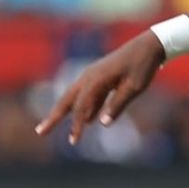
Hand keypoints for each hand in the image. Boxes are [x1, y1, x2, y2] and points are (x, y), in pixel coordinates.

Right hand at [35, 34, 165, 143]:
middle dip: (53, 117)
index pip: (81, 107)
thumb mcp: (134, 87)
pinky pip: (85, 94)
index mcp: (96, 80)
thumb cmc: (142, 66)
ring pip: (72, 96)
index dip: (76, 125)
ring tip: (50, 125)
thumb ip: (117, 104)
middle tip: (39, 132)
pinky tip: (85, 120)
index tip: (74, 141)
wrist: (148, 46)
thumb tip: (102, 124)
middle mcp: (88, 77)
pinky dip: (81, 107)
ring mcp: (91, 75)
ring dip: (62, 112)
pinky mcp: (98, 76)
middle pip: (66, 100)